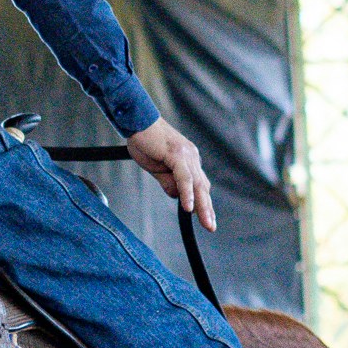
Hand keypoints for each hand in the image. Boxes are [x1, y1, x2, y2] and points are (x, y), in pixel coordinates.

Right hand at [127, 116, 216, 231]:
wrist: (137, 121)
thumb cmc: (144, 142)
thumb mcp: (157, 168)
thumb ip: (168, 182)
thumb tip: (176, 197)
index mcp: (188, 160)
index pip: (200, 185)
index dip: (203, 203)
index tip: (206, 220)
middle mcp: (191, 157)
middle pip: (203, 187)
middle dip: (208, 209)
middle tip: (211, 227)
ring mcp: (186, 155)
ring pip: (197, 184)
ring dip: (202, 206)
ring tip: (206, 222)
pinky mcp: (176, 154)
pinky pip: (184, 177)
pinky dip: (187, 193)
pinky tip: (188, 207)